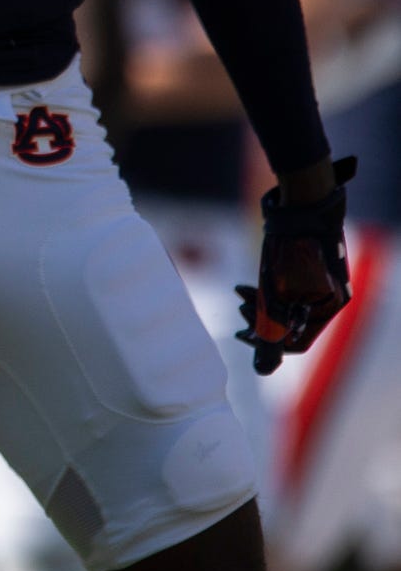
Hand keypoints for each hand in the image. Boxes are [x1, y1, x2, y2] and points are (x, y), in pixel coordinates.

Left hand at [238, 155, 355, 373]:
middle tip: (238, 308)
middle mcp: (331, 296)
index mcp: (329, 307)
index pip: (295, 342)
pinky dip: (268, 290)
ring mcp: (323, 279)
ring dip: (261, 304)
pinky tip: (249, 285)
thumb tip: (262, 373)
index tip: (240, 334)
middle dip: (261, 320)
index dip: (265, 343)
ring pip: (289, 304)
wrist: (301, 198)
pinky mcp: (311, 264)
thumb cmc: (288, 246)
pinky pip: (290, 288)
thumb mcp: (275, 292)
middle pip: (292, 323)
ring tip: (239, 294)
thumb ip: (270, 331)